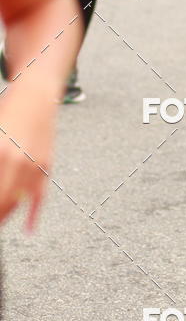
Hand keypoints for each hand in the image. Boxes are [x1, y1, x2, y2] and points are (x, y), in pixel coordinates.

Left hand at [0, 84, 56, 230]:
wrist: (37, 93)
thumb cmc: (8, 110)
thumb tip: (0, 183)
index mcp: (0, 154)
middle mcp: (17, 162)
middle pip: (2, 202)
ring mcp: (34, 165)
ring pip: (18, 203)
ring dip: (6, 215)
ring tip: (1, 221)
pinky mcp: (46, 164)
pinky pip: (40, 195)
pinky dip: (35, 214)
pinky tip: (28, 228)